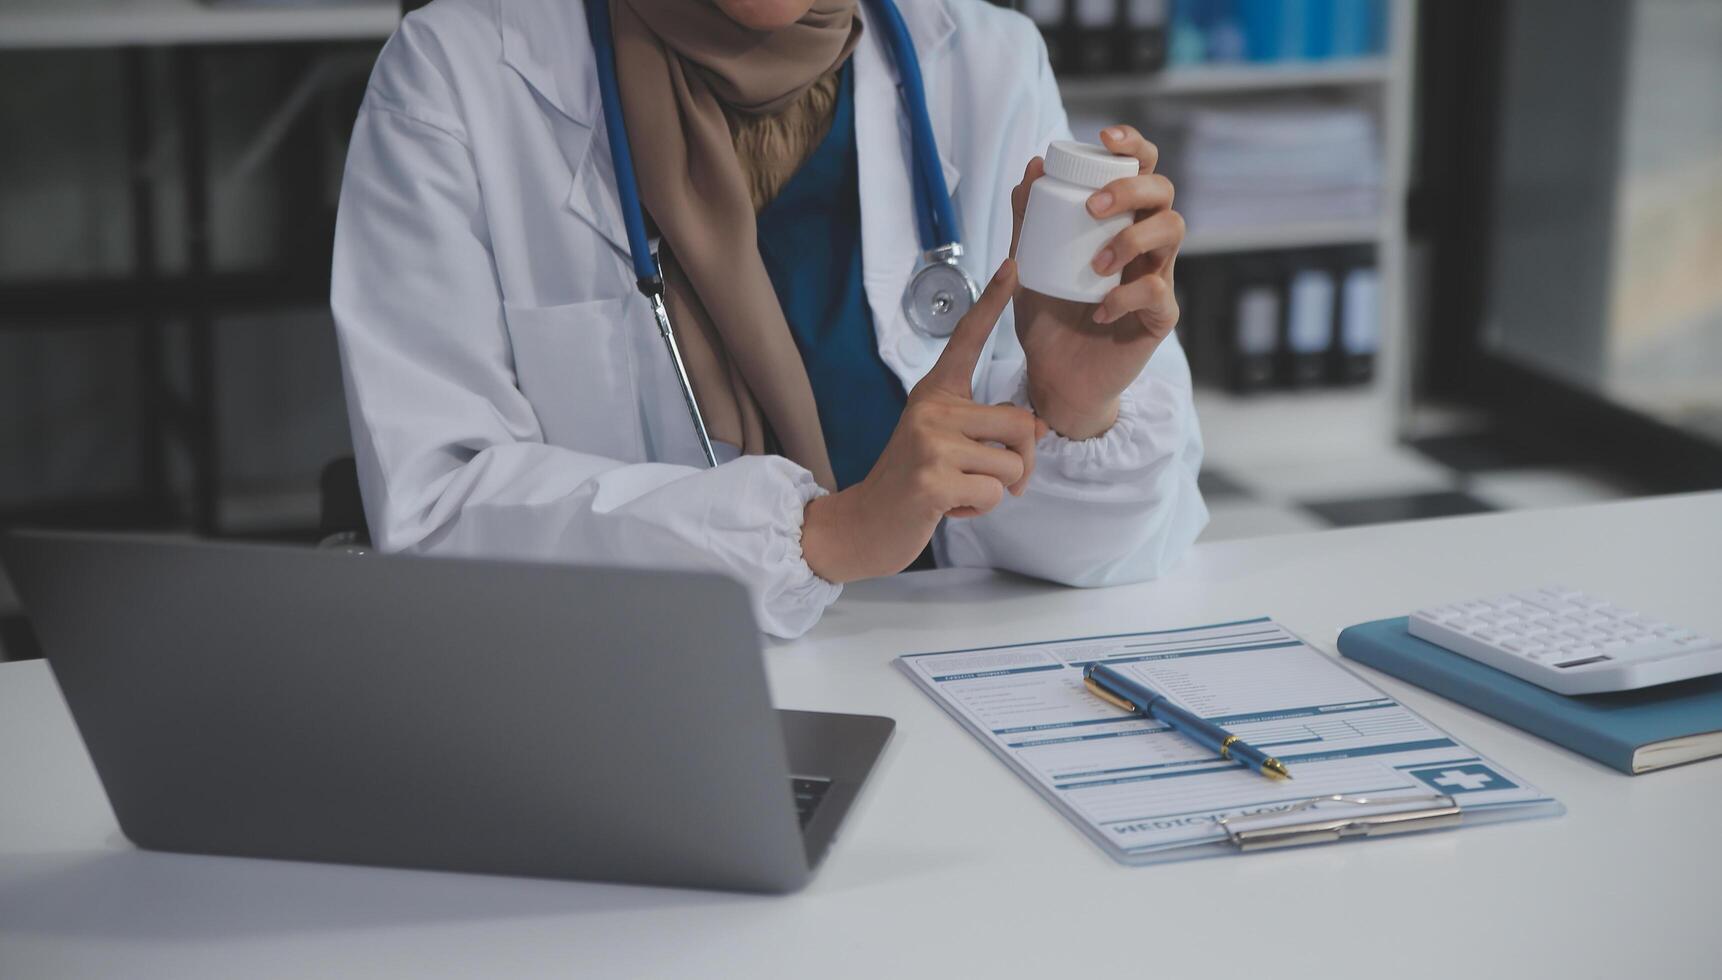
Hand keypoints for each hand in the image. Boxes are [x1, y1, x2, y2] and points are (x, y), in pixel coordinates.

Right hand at [802, 261, 1043, 583]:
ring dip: (997, 490)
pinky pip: (994, 493)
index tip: (1011, 267)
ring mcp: (930, 443)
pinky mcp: (932, 480)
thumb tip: (1038, 430)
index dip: (991, 303)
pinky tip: (947, 506)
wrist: (864, 522)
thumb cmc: (913, 482)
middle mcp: (931, 409)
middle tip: (990, 478)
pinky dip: (979, 508)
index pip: (966, 340)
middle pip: (1021, 424)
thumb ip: (987, 430)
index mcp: (935, 393)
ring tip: (958, 490)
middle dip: (1021, 462)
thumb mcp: (946, 444)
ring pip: (1012, 465)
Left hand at [1010, 125, 1184, 439]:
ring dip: (1133, 239)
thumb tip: (1032, 167)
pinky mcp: (1159, 317)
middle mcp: (1144, 245)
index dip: (1134, 145)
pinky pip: (1157, 292)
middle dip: (1132, 189)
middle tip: (1094, 207)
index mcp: (1120, 223)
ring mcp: (1157, 278)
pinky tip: (1099, 308)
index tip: (1106, 138)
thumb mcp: (1027, 266)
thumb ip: (1027, 222)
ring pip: (1174, 232)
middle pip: (1164, 192)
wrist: (1054, 379)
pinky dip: (1126, 295)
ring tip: (1096, 264)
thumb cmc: (1048, 319)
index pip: (1141, 170)